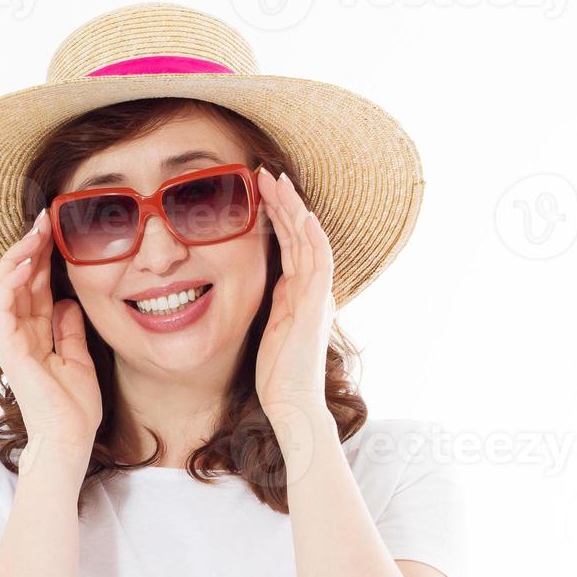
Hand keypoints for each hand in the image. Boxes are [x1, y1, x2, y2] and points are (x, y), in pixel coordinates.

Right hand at [0, 208, 102, 450]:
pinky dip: (9, 279)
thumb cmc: (73, 408)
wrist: (69, 439)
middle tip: (44, 218)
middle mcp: (19, 333)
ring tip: (34, 230)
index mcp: (36, 335)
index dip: (43, 258)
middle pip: (18, 279)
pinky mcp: (9, 347)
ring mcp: (11, 339)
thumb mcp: (79, 359)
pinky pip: (1, 305)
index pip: (34, 286)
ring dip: (17, 255)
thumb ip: (70, 331)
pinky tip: (23, 259)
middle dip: (30, 246)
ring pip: (4, 285)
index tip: (55, 231)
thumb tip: (69, 303)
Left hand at [253, 167, 337, 421]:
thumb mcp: (269, 328)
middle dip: (282, 202)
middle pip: (299, 234)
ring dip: (294, 209)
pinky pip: (318, 265)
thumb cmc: (278, 374)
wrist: (292, 404)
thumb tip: (267, 282)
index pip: (289, 243)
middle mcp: (313, 289)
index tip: (257, 190)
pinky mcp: (316, 307)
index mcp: (300, 293)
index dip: (276, 215)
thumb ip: (272, 303)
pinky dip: (312, 238)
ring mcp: (317, 296)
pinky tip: (303, 216)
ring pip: (310, 240)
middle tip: (264, 172)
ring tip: (277, 181)